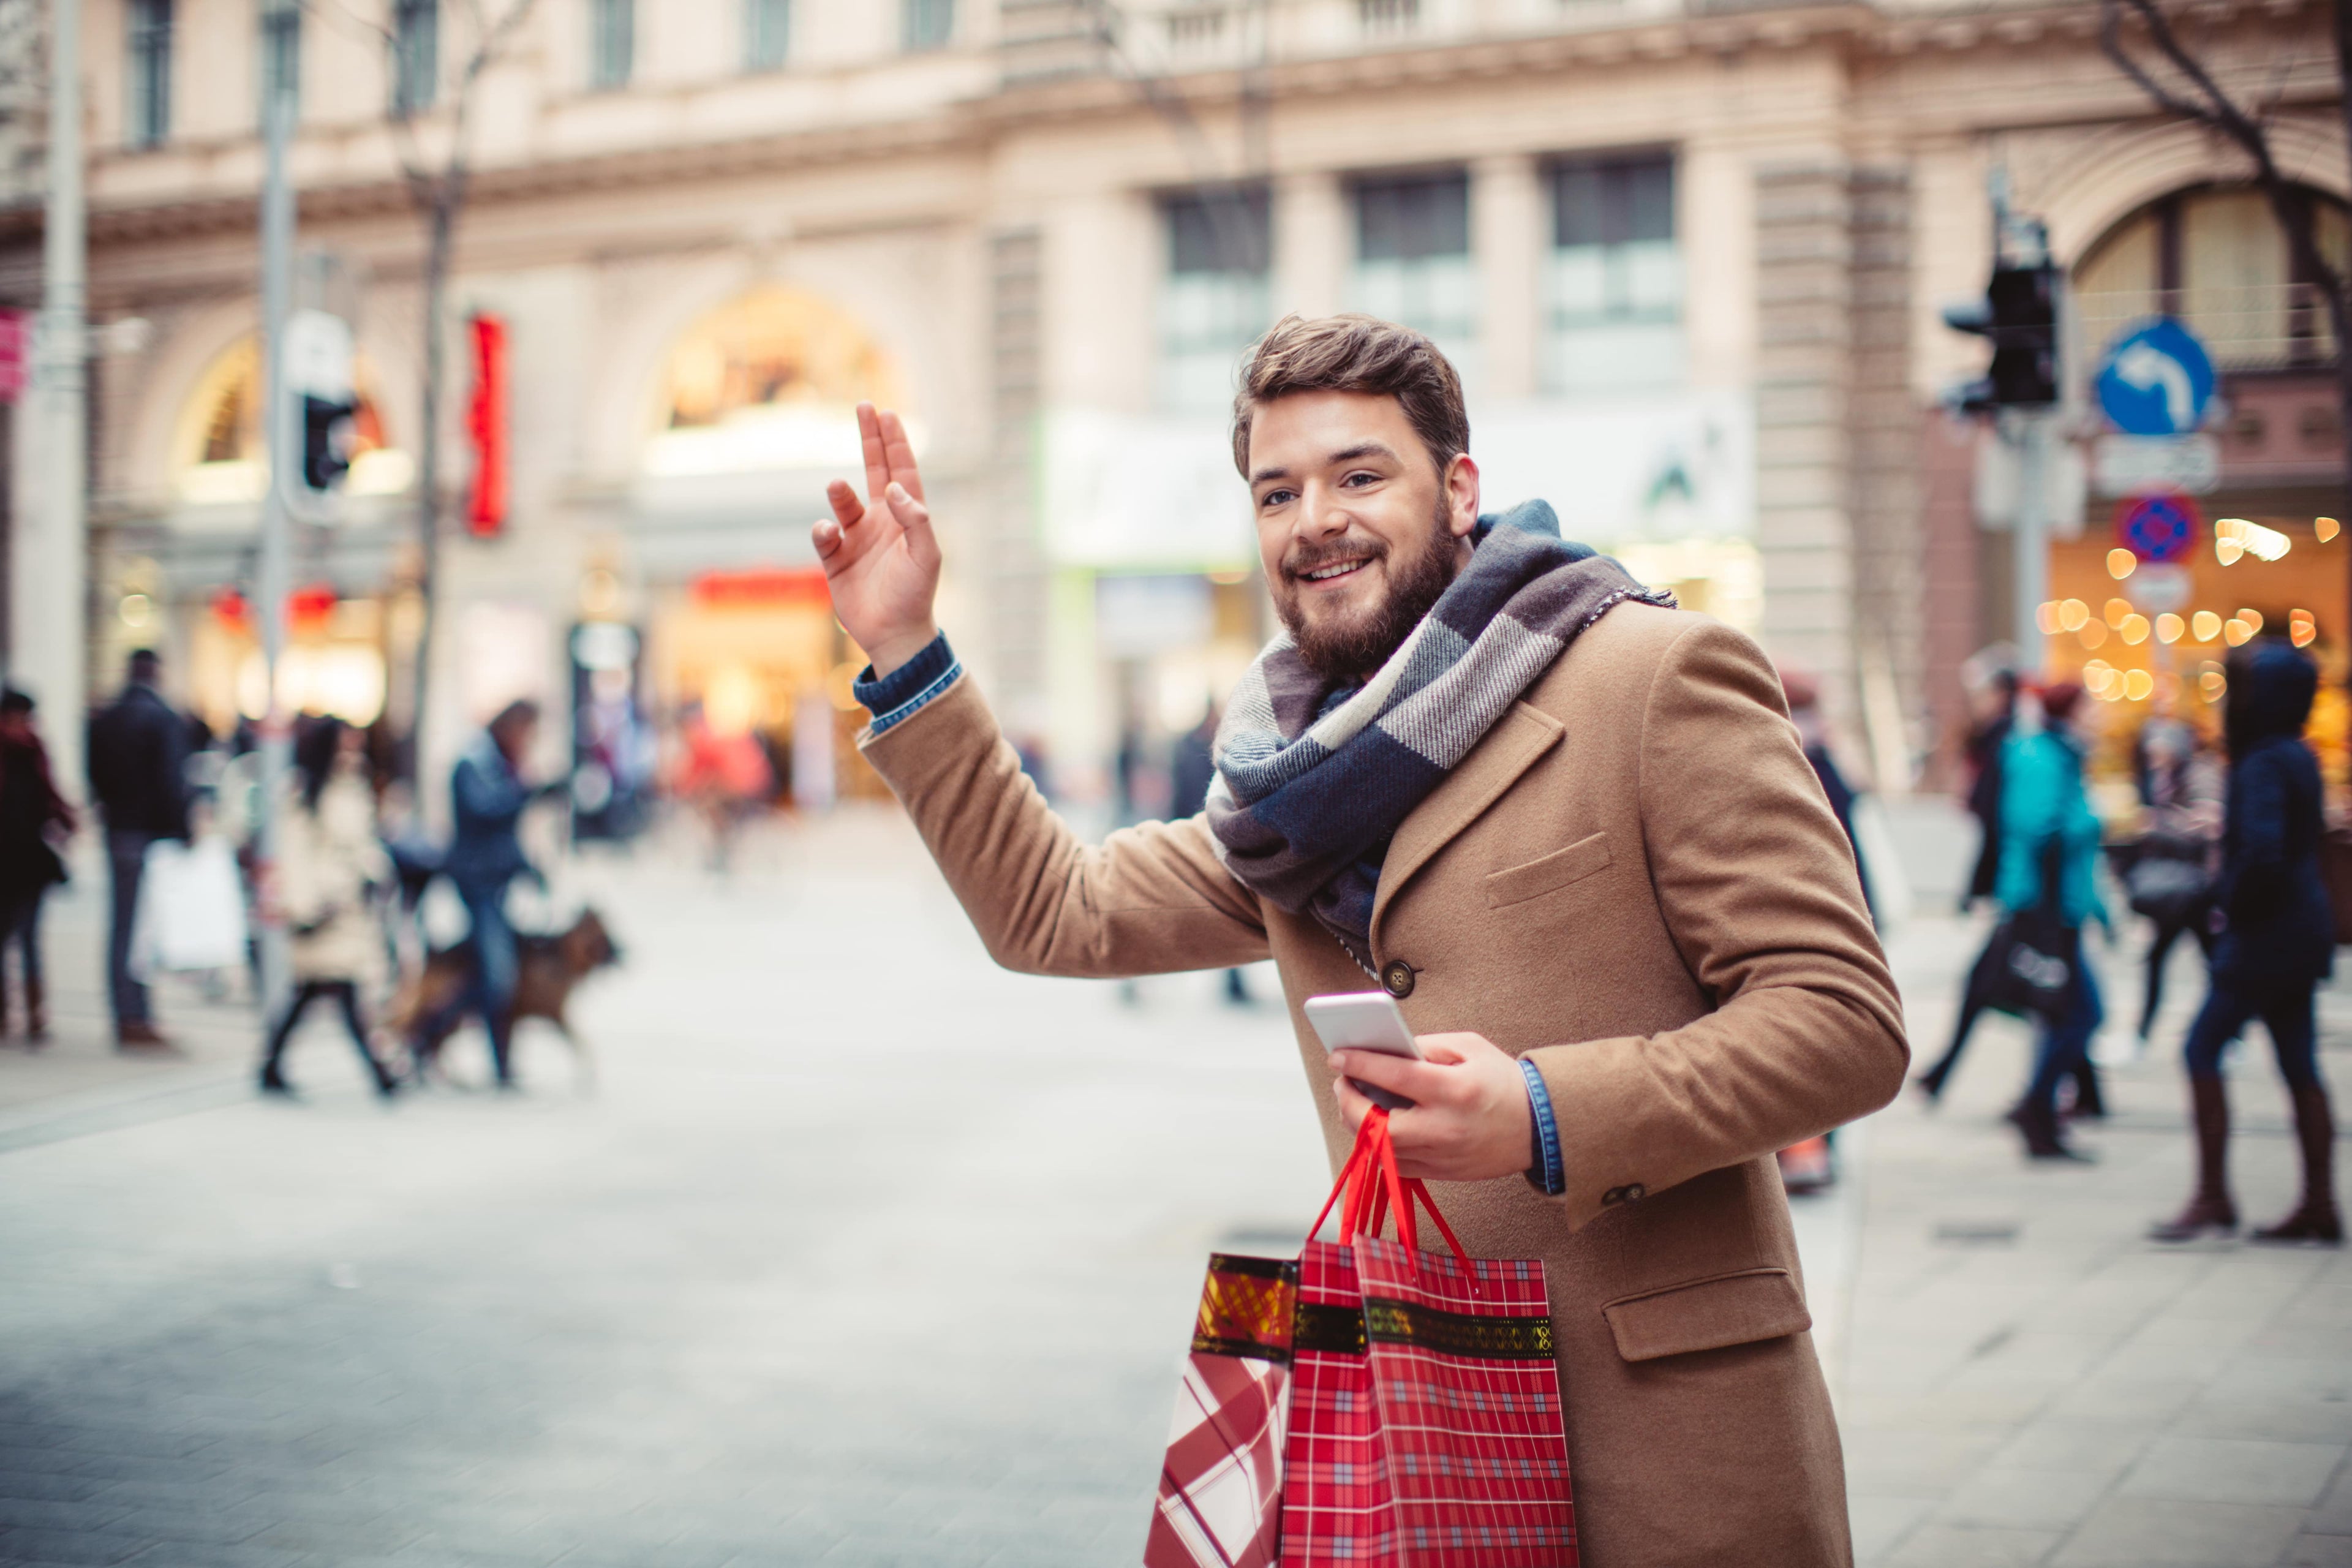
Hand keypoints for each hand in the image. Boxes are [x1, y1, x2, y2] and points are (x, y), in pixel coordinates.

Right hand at [812, 404, 939, 677]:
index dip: (895, 442)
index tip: (887, 413)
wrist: (895, 634)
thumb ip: (916, 520)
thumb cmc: (916, 594)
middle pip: (874, 470)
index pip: (901, 471)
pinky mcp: (836, 560)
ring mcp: (857, 539)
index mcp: (906, 517)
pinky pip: (824, 537)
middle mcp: (881, 521)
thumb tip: (895, 489)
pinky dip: (823, 531)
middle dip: (870, 440)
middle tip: (865, 406)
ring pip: (843, 504)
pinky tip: (829, 533)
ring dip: (839, 493)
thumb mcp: (927, 556)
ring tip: (837, 487)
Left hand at [1330, 1032, 1534, 1182]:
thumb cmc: (1504, 1081)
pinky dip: (1379, 1145)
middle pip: (1376, 1125)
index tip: (1338, 1056)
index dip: (1360, 1065)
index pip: (1394, 1077)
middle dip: (1348, 1102)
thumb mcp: (1471, 1048)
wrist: (1541, 1127)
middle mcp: (1444, 1128)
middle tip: (1343, 1082)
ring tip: (1356, 1101)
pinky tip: (1377, 1125)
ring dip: (1358, 1124)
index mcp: (1454, 1091)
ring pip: (1381, 1149)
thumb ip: (1428, 1046)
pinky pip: (1396, 1165)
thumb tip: (1388, 1050)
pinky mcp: (1442, 1174)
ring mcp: (1442, 1156)